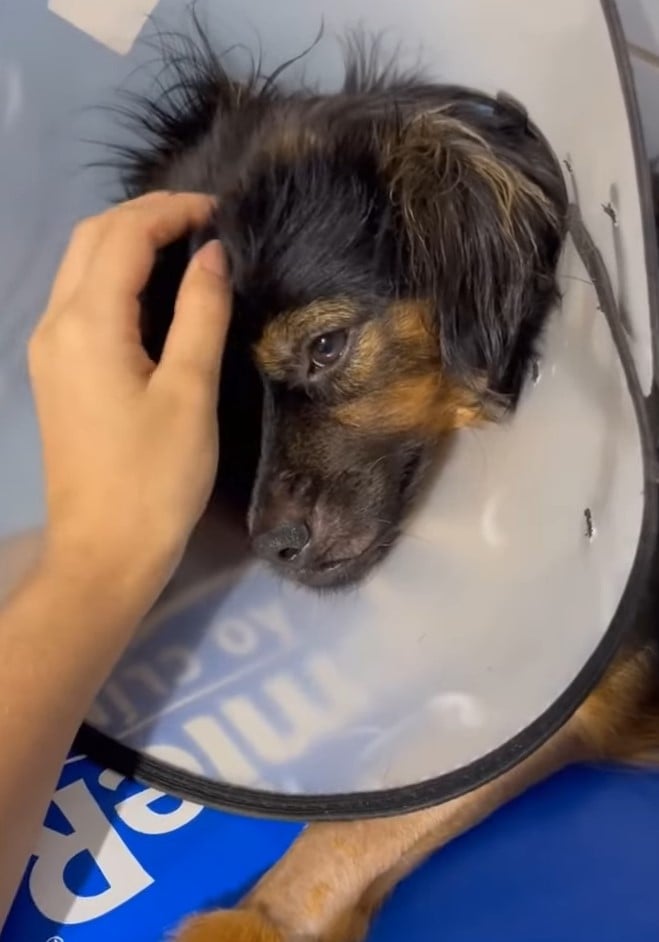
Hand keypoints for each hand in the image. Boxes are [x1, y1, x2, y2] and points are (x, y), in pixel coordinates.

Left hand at [27, 192, 231, 603]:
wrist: (105, 552)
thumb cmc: (156, 477)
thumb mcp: (190, 392)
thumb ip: (200, 313)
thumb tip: (211, 254)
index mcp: (87, 324)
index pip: (124, 235)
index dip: (172, 211)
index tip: (221, 211)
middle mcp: (55, 325)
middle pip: (92, 239)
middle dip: (144, 215)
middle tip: (202, 221)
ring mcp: (48, 350)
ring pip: (79, 267)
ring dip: (126, 242)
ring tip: (182, 246)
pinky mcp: (55, 373)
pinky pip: (78, 300)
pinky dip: (113, 277)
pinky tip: (151, 292)